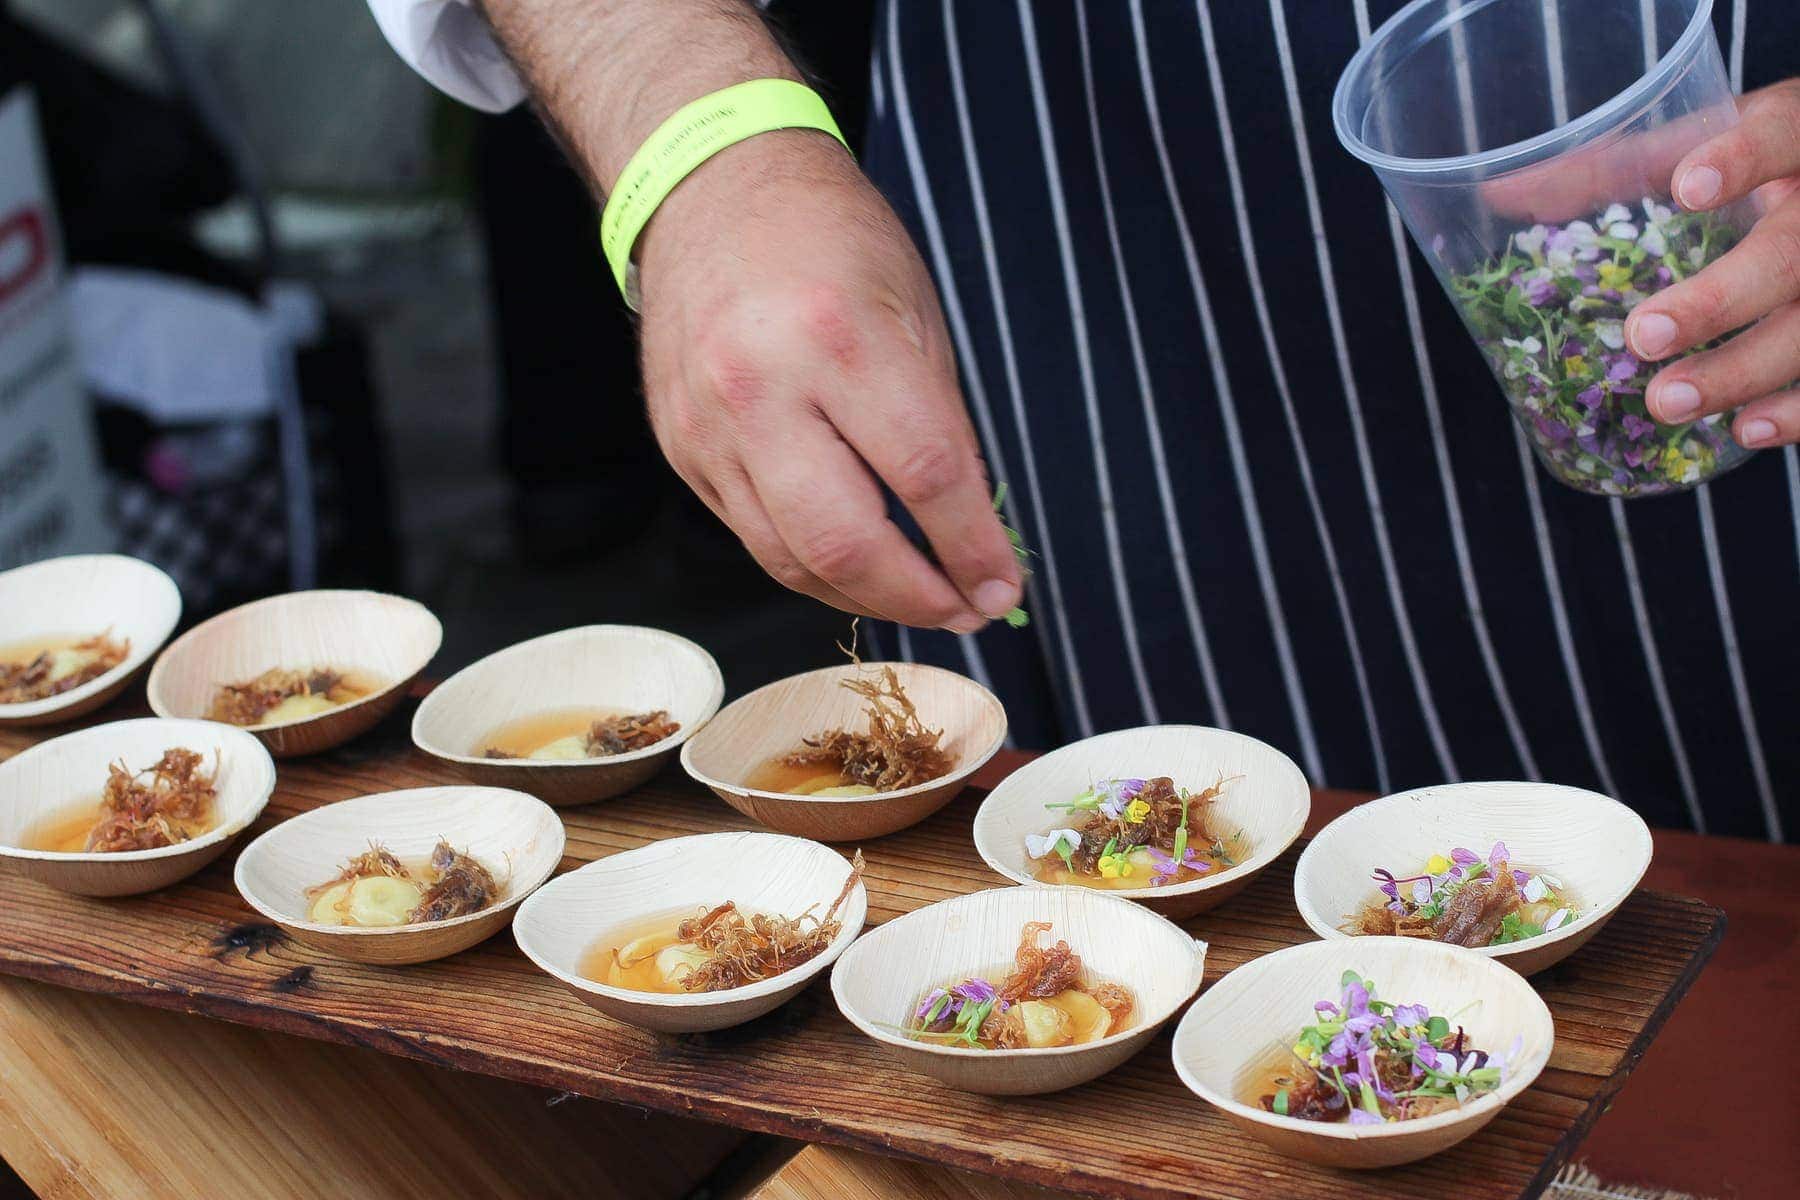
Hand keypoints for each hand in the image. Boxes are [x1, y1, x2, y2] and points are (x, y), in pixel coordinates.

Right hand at [635, 131, 1021, 630]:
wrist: (707, 188)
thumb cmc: (827, 238)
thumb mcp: (914, 309)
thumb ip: (940, 422)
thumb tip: (969, 529)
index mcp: (839, 338)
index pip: (924, 474)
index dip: (972, 545)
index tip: (1004, 585)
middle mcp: (761, 389)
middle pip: (846, 541)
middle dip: (918, 597)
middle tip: (966, 609)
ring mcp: (709, 427)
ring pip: (790, 559)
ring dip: (865, 597)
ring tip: (919, 600)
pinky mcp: (682, 450)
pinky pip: (753, 537)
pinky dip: (811, 566)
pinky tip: (855, 567)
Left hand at [1628, 80, 1799, 447]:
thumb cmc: (1751, 165)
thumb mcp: (1695, 148)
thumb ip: (1609, 171)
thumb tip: (1499, 193)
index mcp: (1794, 139)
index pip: (1780, 135)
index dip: (1742, 158)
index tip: (1687, 188)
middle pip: (1791, 253)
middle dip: (1717, 300)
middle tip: (1642, 336)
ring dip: (1741, 370)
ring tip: (1668, 400)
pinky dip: (1795, 410)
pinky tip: (1745, 429)